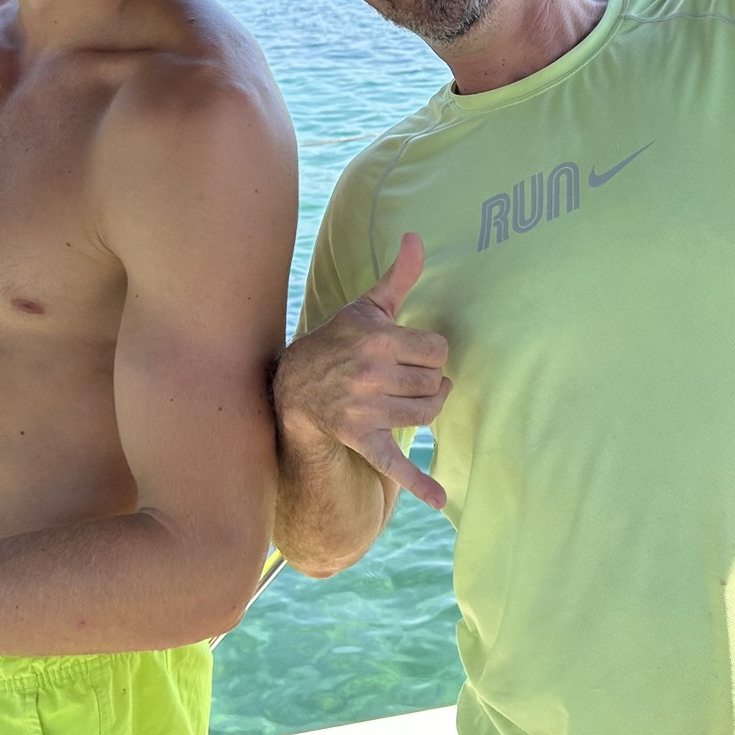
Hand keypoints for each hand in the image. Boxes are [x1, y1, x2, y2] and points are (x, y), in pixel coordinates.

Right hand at [274, 233, 451, 509]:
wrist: (294, 387)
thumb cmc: (340, 341)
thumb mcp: (367, 308)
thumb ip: (398, 276)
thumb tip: (416, 235)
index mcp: (377, 338)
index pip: (438, 348)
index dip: (430, 351)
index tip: (411, 352)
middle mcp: (370, 374)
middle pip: (435, 382)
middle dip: (428, 379)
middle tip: (407, 377)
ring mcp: (365, 409)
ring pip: (427, 413)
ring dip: (427, 408)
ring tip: (411, 398)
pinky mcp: (362, 440)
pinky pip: (395, 463)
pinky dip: (420, 484)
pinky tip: (440, 499)